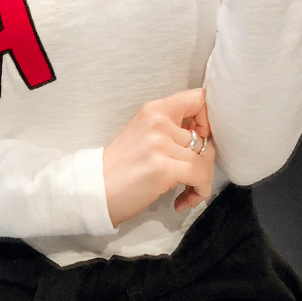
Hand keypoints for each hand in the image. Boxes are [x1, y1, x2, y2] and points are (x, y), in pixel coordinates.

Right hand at [102, 89, 215, 227]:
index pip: (199, 98)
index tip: (199, 140)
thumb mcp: (143, 137)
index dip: (208, 120)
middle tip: (190, 181)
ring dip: (201, 182)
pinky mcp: (162, 167)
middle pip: (205, 138)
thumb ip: (170, 131)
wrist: (94, 191)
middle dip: (203, 163)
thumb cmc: (119, 171)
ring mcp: (160, 144)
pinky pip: (199, 176)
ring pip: (205, 160)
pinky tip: (182, 201)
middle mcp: (158, 121)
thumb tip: (203, 139)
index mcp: (154, 110)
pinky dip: (198, 192)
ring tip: (185, 194)